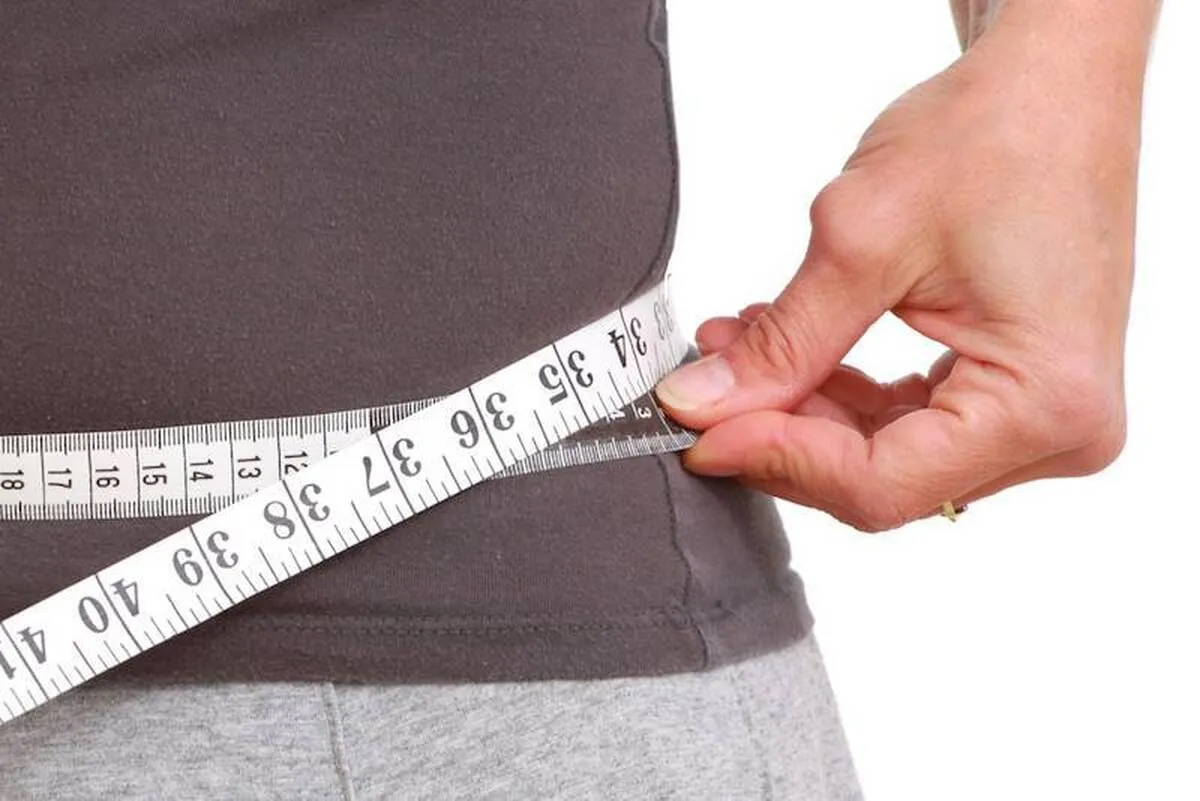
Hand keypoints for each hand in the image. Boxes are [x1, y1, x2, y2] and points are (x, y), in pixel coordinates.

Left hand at [655, 21, 1144, 531]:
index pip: (881, 484)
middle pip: (883, 479)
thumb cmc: (997, 132)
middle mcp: (1062, 430)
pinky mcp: (1016, 393)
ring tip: (735, 351)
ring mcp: (1044, 416)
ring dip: (801, 411)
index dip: (776, 459)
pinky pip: (908, 423)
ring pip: (886, 456)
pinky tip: (784, 352)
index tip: (698, 432)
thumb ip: (782, 343)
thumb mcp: (863, 241)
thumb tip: (700, 405)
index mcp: (1047, 402)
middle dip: (782, 432)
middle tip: (704, 388)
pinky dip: (839, 394)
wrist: (1052, 85)